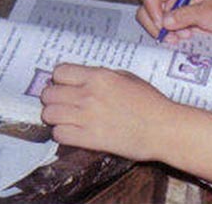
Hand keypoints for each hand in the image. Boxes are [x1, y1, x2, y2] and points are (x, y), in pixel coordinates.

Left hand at [40, 63, 174, 160]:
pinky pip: (58, 134)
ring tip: (67, 117)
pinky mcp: (87, 138)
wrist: (163, 128)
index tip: (65, 85)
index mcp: (99, 77)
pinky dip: (62, 133)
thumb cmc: (151, 102)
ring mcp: (85, 117)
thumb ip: (103, 77)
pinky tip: (74, 131)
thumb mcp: (129, 78)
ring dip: (56, 116)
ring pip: (48, 114)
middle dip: (54, 97)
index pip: (60, 72)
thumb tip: (83, 80)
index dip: (61, 79)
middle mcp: (88, 95)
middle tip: (64, 102)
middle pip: (48, 93)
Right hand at [137, 0, 211, 43]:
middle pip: (145, 9)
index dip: (151, 9)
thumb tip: (165, 21)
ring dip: (164, 33)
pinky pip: (164, 30)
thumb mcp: (209, 12)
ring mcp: (174, 10)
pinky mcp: (178, 22)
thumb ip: (186, 15)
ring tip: (183, 36)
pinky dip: (170, 36)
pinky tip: (185, 37)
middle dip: (155, 26)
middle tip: (172, 35)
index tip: (164, 24)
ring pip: (153, 22)